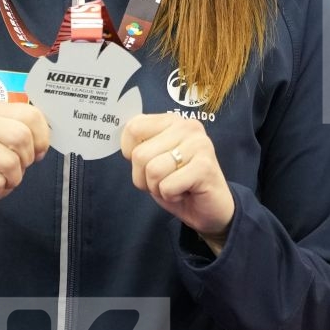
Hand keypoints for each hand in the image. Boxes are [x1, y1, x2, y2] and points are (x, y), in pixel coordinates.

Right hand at [0, 102, 49, 231]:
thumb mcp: (14, 149)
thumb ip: (29, 137)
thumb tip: (44, 142)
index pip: (31, 115)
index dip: (41, 139)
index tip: (35, 153)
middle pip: (21, 136)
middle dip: (25, 160)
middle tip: (13, 168)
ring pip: (10, 161)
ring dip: (12, 178)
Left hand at [120, 113, 233, 253]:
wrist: (210, 208)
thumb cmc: (179, 183)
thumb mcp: (153, 159)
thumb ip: (140, 144)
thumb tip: (118, 133)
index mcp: (171, 121)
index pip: (133, 128)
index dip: (130, 153)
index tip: (148, 163)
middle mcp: (187, 127)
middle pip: (139, 154)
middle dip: (144, 177)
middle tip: (165, 180)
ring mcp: (199, 145)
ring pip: (153, 170)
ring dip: (158, 187)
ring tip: (176, 185)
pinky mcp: (205, 166)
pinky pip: (167, 185)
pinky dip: (171, 195)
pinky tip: (186, 191)